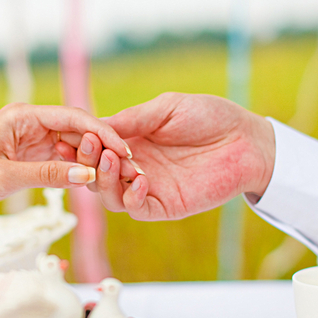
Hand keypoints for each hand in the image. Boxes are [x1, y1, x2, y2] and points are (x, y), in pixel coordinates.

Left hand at [0, 103, 130, 214]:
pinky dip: (75, 171)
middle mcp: (30, 125)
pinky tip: (91, 183)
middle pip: (77, 131)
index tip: (123, 151)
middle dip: (102, 148)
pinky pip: (59, 162)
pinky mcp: (27, 159)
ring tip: (114, 177)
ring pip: (71, 147)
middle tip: (127, 168)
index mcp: (23, 116)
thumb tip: (87, 176)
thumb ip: (46, 175)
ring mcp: (30, 141)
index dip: (102, 134)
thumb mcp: (4, 177)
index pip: (73, 119)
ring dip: (91, 161)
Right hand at [88, 92, 274, 220]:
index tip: (70, 135)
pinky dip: (131, 198)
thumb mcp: (166, 108)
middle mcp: (134, 166)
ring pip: (110, 196)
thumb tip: (95, 125)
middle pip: (95, 174)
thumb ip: (132, 119)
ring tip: (112, 162)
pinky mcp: (166, 205)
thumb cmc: (210, 117)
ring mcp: (149, 188)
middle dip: (87, 161)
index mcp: (131, 141)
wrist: (247, 139)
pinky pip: (138, 210)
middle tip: (90, 148)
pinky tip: (138, 180)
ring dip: (104, 180)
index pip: (94, 148)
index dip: (80, 143)